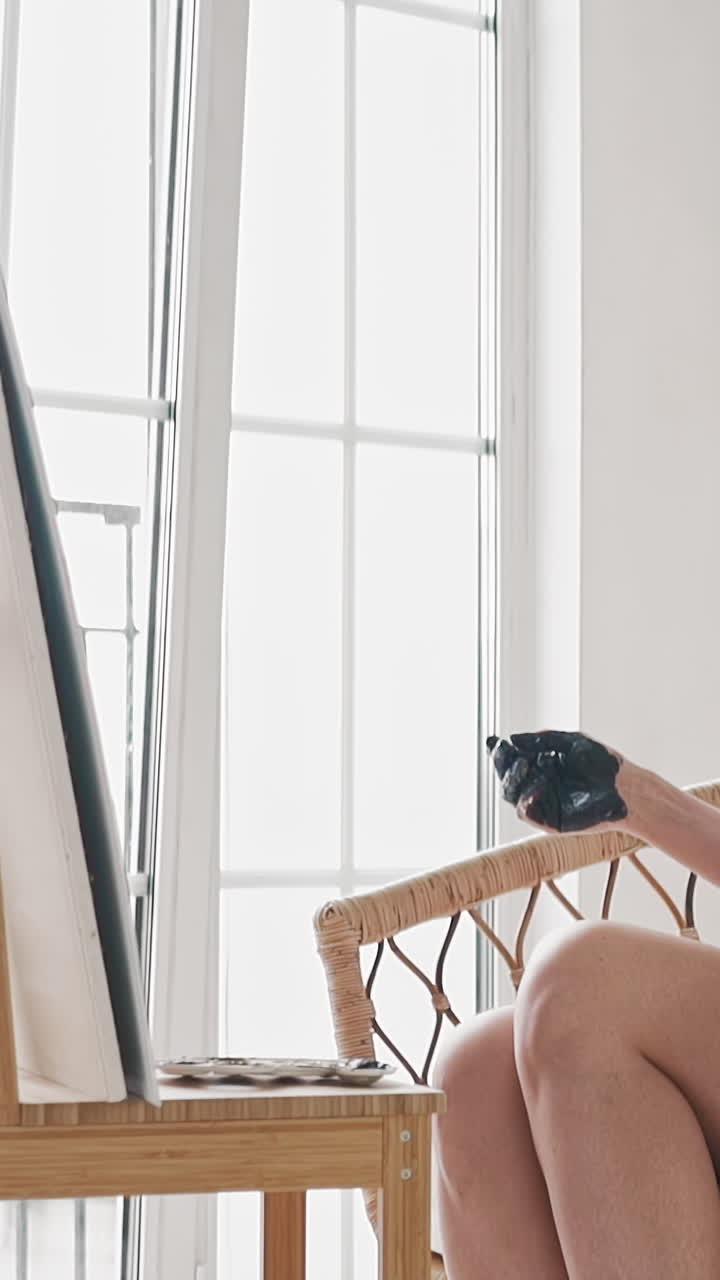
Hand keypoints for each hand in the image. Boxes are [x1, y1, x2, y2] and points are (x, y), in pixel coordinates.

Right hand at [486, 729, 628, 833]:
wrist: (626, 788)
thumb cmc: (603, 764)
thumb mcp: (570, 742)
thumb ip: (541, 740)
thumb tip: (513, 738)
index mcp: (543, 766)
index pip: (513, 760)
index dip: (501, 753)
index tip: (495, 742)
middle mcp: (539, 784)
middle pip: (507, 778)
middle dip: (502, 764)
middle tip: (506, 752)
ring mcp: (543, 803)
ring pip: (511, 795)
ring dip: (512, 779)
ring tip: (523, 764)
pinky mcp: (550, 821)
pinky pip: (527, 813)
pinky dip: (527, 799)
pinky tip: (537, 785)